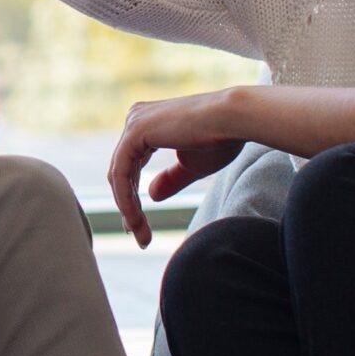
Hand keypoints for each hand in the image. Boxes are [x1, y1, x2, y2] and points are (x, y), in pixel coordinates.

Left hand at [108, 88, 247, 246]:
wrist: (235, 120)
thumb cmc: (222, 139)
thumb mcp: (192, 166)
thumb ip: (171, 179)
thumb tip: (151, 194)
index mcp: (146, 123)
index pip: (129, 166)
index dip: (131, 197)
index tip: (138, 226)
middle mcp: (135, 119)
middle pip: (121, 171)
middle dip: (127, 206)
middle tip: (138, 236)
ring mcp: (133, 123)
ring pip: (118, 175)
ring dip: (128, 209)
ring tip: (141, 235)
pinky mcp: (135, 131)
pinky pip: (121, 172)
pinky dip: (126, 198)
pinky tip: (136, 219)